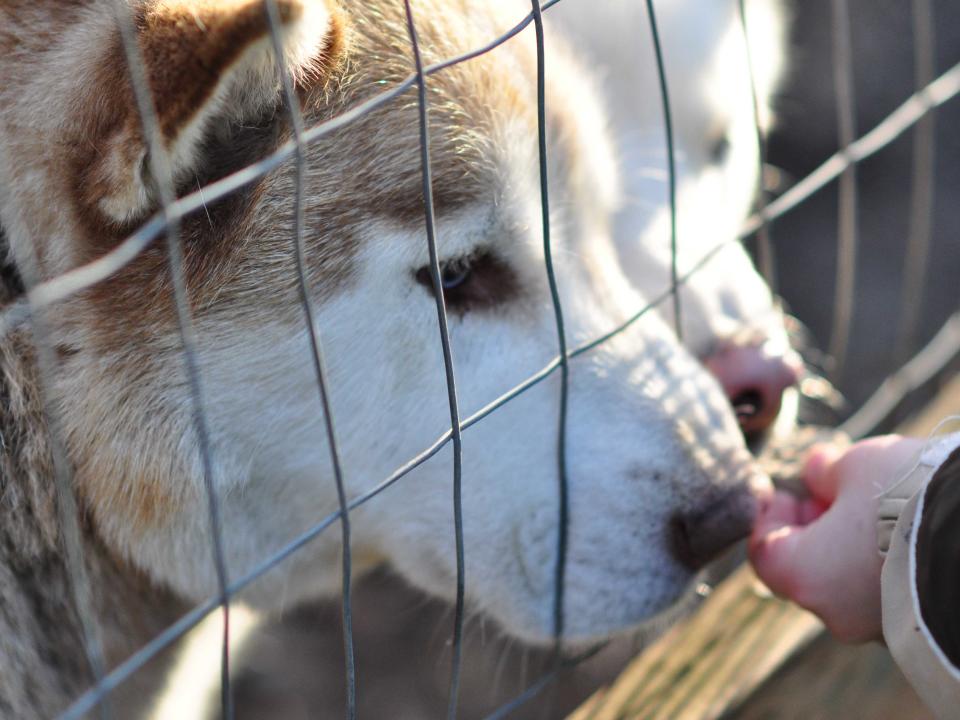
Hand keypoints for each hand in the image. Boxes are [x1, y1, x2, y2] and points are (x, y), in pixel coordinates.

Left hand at [749, 435, 922, 642]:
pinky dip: (881, 563)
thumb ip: (825, 471)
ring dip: (848, 545)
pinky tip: (903, 528)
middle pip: (805, 568)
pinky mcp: (916, 625)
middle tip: (831, 491)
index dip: (771, 516)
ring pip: (846, 583)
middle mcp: (836, 613)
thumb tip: (816, 471)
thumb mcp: (857, 465)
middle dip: (813, 526)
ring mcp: (878, 626)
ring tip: (873, 504)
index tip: (790, 488)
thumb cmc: (912, 495)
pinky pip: (884, 592)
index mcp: (804, 576)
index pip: (764, 552)